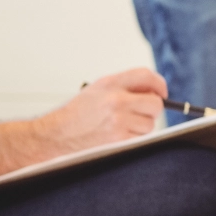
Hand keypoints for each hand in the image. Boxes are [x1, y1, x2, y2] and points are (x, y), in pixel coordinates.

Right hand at [35, 68, 165, 155]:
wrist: (54, 135)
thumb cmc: (75, 114)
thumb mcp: (96, 90)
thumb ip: (123, 87)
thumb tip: (154, 92)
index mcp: (110, 83)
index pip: (145, 75)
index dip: (158, 84)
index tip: (161, 92)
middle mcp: (116, 99)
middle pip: (155, 102)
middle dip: (153, 109)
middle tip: (144, 113)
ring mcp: (118, 120)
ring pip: (149, 123)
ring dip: (141, 126)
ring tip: (121, 126)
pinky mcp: (118, 139)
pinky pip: (140, 138)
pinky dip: (133, 138)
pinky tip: (117, 136)